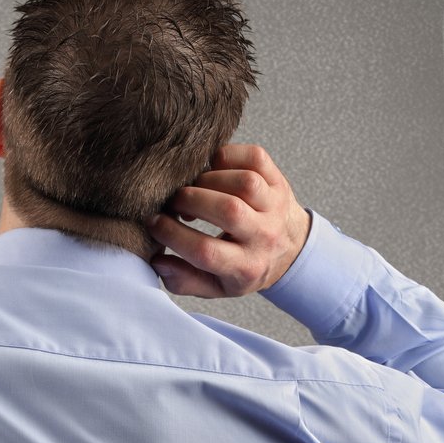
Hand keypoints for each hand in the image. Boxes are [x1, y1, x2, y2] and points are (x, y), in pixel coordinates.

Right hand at [148, 143, 312, 298]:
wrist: (289, 248)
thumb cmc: (244, 265)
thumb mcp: (216, 286)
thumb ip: (184, 280)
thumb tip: (158, 262)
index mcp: (246, 267)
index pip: (206, 251)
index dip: (173, 234)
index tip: (154, 223)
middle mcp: (265, 236)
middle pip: (228, 211)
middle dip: (189, 200)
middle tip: (173, 202)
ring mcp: (275, 205)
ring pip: (243, 182)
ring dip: (208, 179)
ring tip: (195, 188)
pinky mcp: (278, 181)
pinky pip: (254, 158)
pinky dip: (227, 157)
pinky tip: (213, 170)